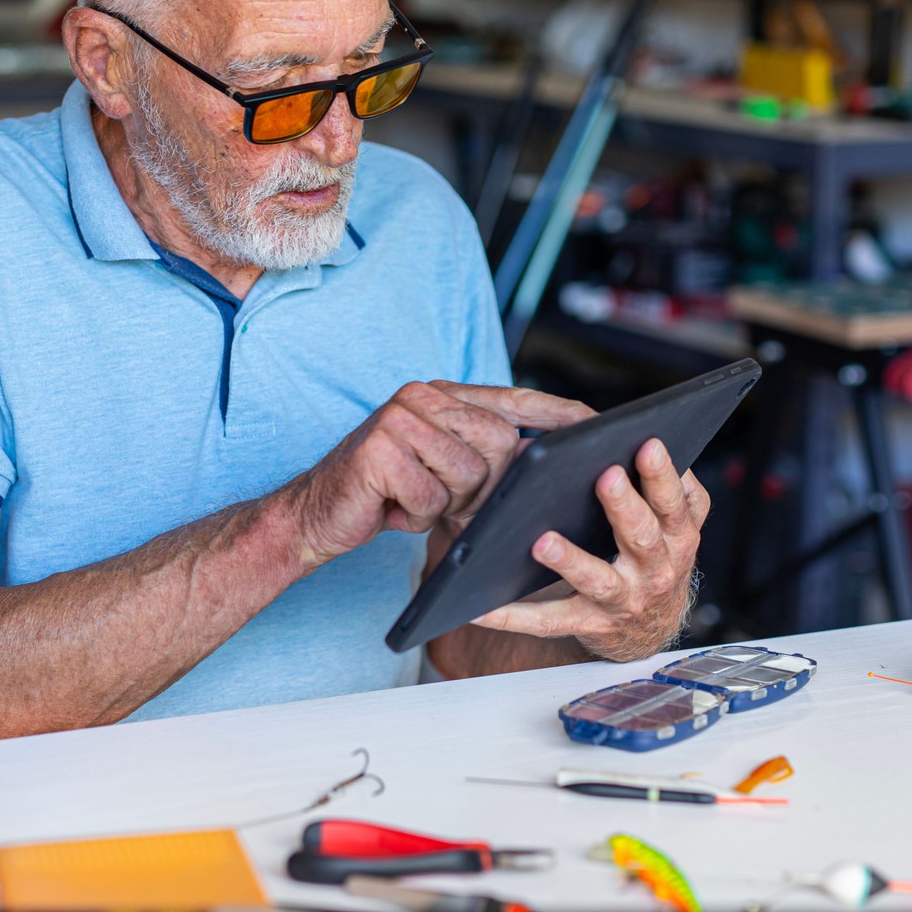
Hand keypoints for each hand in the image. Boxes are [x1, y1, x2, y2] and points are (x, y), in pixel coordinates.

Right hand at [282, 381, 594, 566]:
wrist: (313, 515)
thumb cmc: (386, 495)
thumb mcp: (444, 470)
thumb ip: (488, 457)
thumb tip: (545, 462)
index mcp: (442, 395)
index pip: (515, 398)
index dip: (558, 414)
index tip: (598, 425)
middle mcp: (422, 396)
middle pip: (500, 444)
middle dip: (486, 489)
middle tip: (449, 504)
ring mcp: (398, 418)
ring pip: (469, 473)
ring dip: (447, 504)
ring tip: (415, 502)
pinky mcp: (378, 450)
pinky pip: (431, 495)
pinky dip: (415, 515)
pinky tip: (392, 509)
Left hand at [468, 437, 709, 660]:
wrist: (649, 626)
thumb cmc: (653, 554)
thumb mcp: (671, 521)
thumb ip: (661, 486)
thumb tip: (633, 437)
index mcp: (676, 534)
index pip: (674, 502)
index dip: (663, 475)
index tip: (647, 443)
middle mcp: (656, 570)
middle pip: (642, 536)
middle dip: (625, 506)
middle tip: (605, 476)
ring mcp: (623, 600)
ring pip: (597, 580)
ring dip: (570, 561)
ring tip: (542, 542)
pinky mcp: (588, 624)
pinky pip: (547, 620)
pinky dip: (512, 616)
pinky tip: (479, 607)